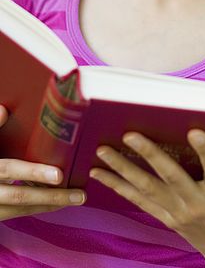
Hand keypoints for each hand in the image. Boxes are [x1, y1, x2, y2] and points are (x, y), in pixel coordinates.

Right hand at [0, 104, 86, 220]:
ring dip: (48, 205)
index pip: (9, 170)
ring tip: (75, 199)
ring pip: (20, 209)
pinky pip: (15, 213)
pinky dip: (36, 208)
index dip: (33, 173)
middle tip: (79, 195)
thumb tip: (4, 109)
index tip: (58, 176)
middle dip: (51, 196)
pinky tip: (54, 203)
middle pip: (20, 196)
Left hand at [89, 129, 204, 266]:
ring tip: (103, 151)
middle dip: (149, 154)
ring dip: (123, 169)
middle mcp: (198, 204)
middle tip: (130, 134)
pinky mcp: (169, 219)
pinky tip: (102, 175)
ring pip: (148, 188)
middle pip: (171, 176)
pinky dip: (120, 187)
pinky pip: (141, 202)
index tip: (194, 131)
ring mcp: (180, 213)